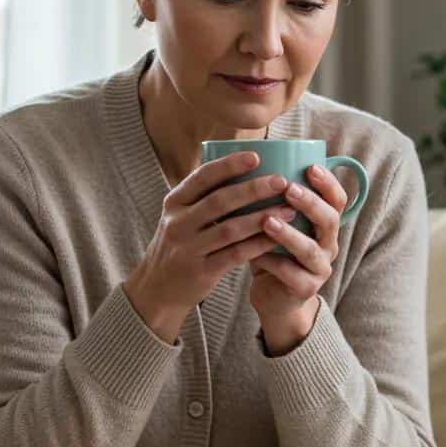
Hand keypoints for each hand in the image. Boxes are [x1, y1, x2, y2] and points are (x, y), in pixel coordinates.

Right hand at [124, 152, 294, 342]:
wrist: (157, 289)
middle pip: (219, 201)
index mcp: (174, 202)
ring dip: (262, 218)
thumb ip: (204, 197)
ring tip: (288, 210)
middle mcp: (178, 223)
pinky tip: (278, 238)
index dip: (229, 165)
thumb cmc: (180, 244)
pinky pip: (235, 255)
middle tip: (281, 181)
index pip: (202, 177)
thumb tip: (246, 168)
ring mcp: (188, 248)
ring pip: (230, 229)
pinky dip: (257, 245)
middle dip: (253, 189)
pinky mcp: (201, 272)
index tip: (256, 157)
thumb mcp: (180, 216)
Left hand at [249, 164, 347, 350]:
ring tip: (267, 221)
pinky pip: (291, 274)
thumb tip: (254, 160)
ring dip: (289, 234)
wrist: (274, 297)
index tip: (311, 167)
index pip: (338, 200)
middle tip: (288, 188)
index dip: (328, 183)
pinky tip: (253, 253)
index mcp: (325, 224)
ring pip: (310, 250)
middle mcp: (329, 244)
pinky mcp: (306, 289)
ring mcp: (320, 268)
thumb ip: (274, 200)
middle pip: (330, 221)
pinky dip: (271, 262)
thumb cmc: (272, 250)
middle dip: (310, 203)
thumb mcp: (278, 222)